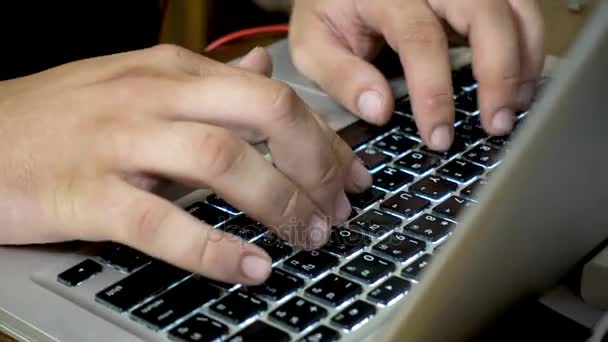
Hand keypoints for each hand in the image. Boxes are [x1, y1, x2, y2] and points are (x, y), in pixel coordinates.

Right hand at [0, 45, 370, 283]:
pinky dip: (213, 248)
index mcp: (173, 71)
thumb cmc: (63, 115)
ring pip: (222, 162)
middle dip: (315, 165)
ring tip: (307, 237)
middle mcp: (153, 96)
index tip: (351, 176)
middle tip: (337, 210)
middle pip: (262, 116)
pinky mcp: (85, 193)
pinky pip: (161, 221)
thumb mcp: (140, 81)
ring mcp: (118, 142)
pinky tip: (249, 266)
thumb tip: (262, 68)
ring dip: (278, 204)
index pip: (273, 95)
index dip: (324, 140)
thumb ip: (207, 78)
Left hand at [289, 0, 544, 149]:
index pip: (420, 38)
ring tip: (513, 109)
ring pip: (514, 9)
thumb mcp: (314, 44)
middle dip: (498, 72)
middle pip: (484, 13)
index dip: (433, 90)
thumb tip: (380, 111)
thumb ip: (341, 76)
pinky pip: (519, 11)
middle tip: (496, 124)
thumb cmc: (329, 12)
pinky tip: (519, 84)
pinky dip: (527, 48)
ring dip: (523, 61)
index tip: (438, 135)